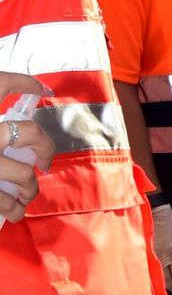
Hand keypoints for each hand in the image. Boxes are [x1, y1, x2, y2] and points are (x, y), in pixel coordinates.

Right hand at [0, 75, 55, 221]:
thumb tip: (22, 100)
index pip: (2, 83)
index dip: (25, 83)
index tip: (44, 89)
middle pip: (29, 133)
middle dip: (43, 149)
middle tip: (44, 161)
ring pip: (22, 173)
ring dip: (29, 186)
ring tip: (27, 191)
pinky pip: (2, 201)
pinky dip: (13, 209)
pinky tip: (16, 211)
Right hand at [151, 204, 171, 291]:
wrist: (154, 213)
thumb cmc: (171, 223)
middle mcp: (161, 256)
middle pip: (166, 277)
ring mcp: (151, 256)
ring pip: (157, 275)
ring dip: (162, 284)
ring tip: (167, 288)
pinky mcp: (144, 254)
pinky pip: (149, 269)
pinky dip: (154, 277)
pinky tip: (156, 280)